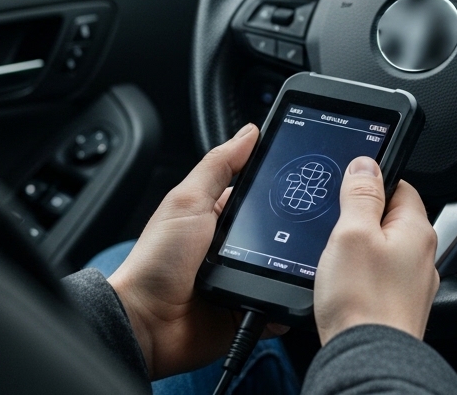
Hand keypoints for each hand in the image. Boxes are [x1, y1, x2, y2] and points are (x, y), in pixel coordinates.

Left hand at [108, 123, 282, 378]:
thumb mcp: (187, 202)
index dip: (278, 185)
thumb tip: (248, 133)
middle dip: (292, 228)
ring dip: (293, 263)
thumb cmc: (155, 262)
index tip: (303, 174)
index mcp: (217, 217)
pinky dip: (290, 298)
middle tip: (309, 222)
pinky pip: (280, 301)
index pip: (257, 194)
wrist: (147, 323)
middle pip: (277, 230)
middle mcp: (233, 247)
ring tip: (305, 257)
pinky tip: (297, 289)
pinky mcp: (250, 308)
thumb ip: (218, 166)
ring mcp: (242, 278)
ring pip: (284, 265)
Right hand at [314, 156, 438, 343]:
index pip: (400, 184)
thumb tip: (366, 164)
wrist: (368, 359)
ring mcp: (411, 283)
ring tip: (334, 257)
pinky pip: (378, 277)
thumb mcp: (351, 233)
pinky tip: (341, 283)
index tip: (347, 186)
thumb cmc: (363, 302)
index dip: (370, 181)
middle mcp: (421, 256)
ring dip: (358, 249)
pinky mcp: (397, 305)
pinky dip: (360, 275)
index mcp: (416, 229)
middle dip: (361, 218)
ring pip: (382, 250)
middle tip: (333, 225)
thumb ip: (360, 195)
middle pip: (389, 218)